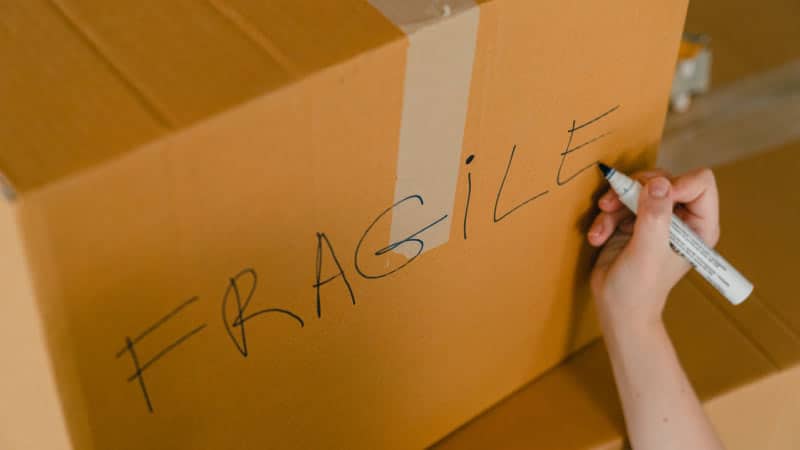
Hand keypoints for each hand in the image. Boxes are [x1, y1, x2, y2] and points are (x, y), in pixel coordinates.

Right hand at [586, 168, 719, 324]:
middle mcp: (681, 219)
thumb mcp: (648, 250)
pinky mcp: (633, 221)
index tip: (650, 196)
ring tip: (601, 227)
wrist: (616, 308)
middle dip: (635, 189)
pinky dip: (605, 217)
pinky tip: (597, 237)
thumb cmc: (639, 289)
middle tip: (614, 202)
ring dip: (614, 204)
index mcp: (699, 225)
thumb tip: (659, 182)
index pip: (700, 183)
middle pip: (664, 179)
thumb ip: (655, 215)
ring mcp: (656, 219)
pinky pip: (619, 201)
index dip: (676, 184)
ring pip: (637, 187)